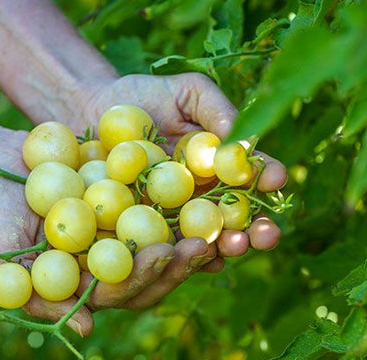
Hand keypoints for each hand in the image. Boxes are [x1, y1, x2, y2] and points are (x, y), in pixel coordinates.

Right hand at [0, 130, 215, 336]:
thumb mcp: (5, 261)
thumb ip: (39, 299)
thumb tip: (87, 330)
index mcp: (85, 283)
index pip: (121, 292)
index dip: (143, 278)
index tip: (161, 253)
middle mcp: (106, 261)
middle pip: (151, 272)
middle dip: (178, 262)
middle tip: (202, 243)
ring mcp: (118, 231)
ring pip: (161, 240)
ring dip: (188, 233)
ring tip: (214, 220)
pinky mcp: (125, 200)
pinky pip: (157, 202)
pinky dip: (181, 200)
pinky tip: (203, 189)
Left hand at [61, 73, 286, 298]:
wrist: (90, 110)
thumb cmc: (142, 96)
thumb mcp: (185, 91)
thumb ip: (216, 109)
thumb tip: (245, 140)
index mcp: (219, 164)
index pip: (250, 174)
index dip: (266, 176)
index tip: (275, 178)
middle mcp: (202, 194)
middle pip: (236, 217)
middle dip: (256, 228)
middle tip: (265, 233)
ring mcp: (173, 214)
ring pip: (205, 238)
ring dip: (224, 248)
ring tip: (232, 247)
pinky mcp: (143, 228)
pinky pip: (164, 246)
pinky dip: (180, 256)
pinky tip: (190, 260)